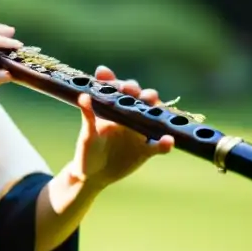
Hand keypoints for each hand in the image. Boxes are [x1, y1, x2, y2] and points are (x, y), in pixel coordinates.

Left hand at [69, 65, 174, 190]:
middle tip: (132, 90)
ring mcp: (140, 131)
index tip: (105, 75)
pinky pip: (159, 145)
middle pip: (138, 98)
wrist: (94, 175)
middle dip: (138, 91)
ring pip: (153, 115)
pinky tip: (168, 141)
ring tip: (154, 105)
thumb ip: (88, 116)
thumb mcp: (87, 135)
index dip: (113, 80)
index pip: (116, 90)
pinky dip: (165, 143)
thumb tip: (84, 96)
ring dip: (156, 108)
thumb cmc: (88, 151)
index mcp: (113, 109)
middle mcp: (129, 116)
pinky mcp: (147, 149)